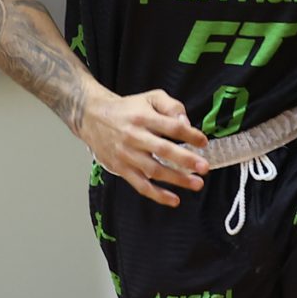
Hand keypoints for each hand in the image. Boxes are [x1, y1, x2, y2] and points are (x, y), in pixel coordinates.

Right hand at [81, 87, 208, 207]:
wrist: (92, 117)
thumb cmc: (127, 109)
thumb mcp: (150, 98)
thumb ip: (171, 106)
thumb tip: (186, 123)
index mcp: (143, 117)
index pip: (171, 127)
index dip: (190, 135)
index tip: (203, 142)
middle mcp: (134, 136)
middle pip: (163, 150)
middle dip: (186, 160)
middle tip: (204, 167)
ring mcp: (127, 155)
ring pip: (154, 170)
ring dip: (177, 179)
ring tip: (197, 184)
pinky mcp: (121, 169)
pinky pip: (141, 185)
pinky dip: (158, 195)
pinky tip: (174, 199)